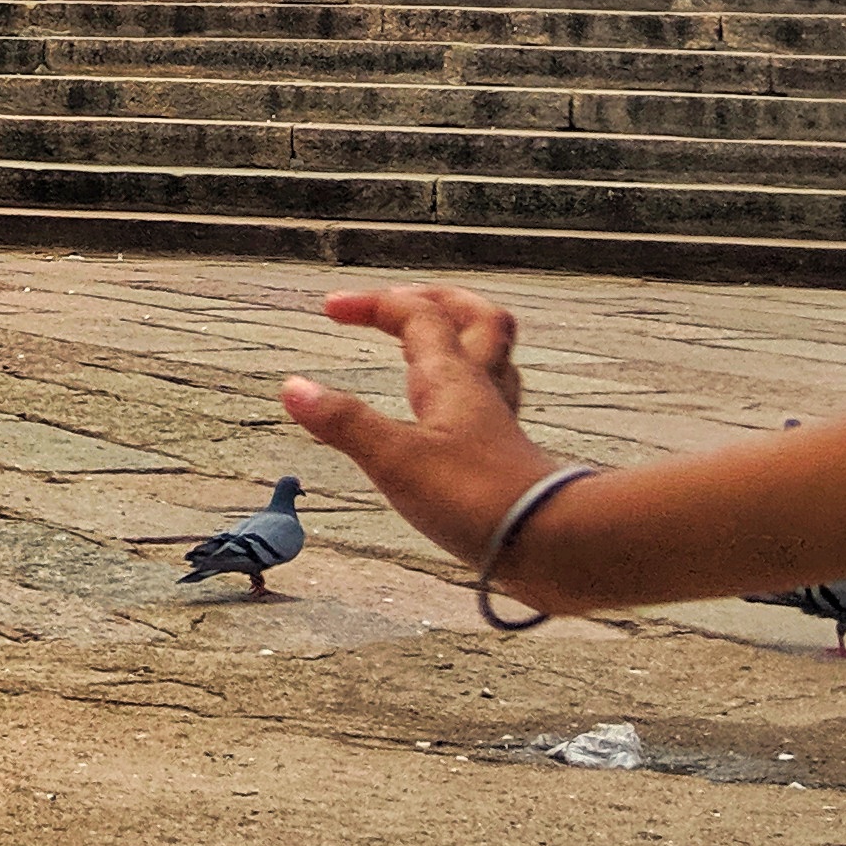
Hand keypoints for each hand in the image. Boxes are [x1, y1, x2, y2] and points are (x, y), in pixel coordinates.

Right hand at [277, 283, 575, 595]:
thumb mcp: (395, 461)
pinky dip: (468, 391)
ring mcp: (499, 424)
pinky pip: (492, 402)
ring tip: (430, 344)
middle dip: (437, 300)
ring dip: (461, 339)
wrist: (553, 544)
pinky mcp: (507, 457)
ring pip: (491, 358)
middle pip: (477, 320)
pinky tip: (451, 412)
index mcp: (451, 379)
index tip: (330, 309)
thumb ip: (344, 423)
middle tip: (403, 302)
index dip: (374, 304)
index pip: (416, 316)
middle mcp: (480, 390)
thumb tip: (293, 387)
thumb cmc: (476, 499)